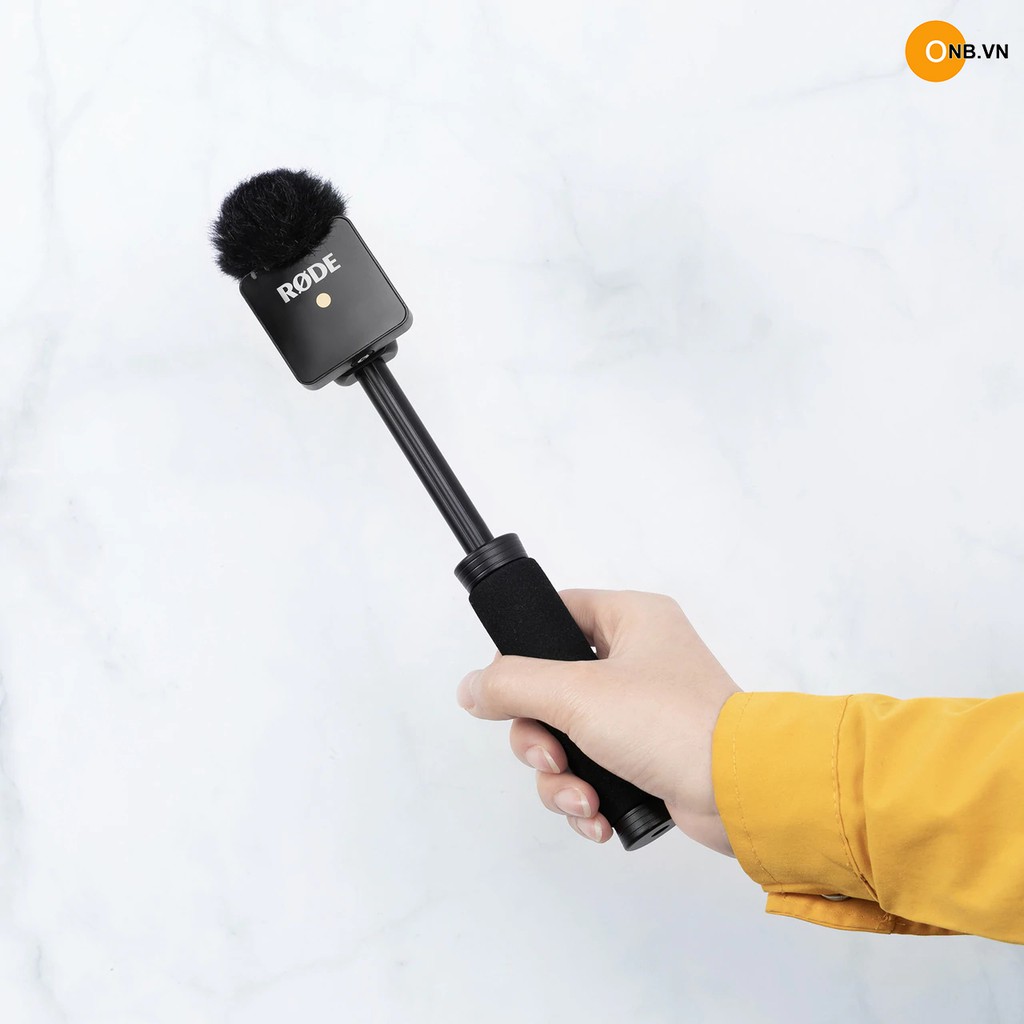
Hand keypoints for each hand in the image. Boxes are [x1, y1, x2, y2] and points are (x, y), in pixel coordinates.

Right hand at [456, 590, 740, 854]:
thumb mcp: (578, 695)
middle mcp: (638, 659)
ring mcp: (642, 712)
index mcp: (631, 619)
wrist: (742, 793)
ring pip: (566, 737)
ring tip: (581, 800)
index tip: (506, 686)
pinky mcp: (647, 758)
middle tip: (549, 756)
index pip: (558, 613)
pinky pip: (592, 771)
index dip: (523, 649)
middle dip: (539, 737)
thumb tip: (471, 688)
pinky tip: (596, 817)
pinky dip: (585, 797)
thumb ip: (513, 686)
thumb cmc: (672, 723)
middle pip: (550, 689)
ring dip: (560, 776)